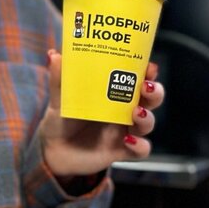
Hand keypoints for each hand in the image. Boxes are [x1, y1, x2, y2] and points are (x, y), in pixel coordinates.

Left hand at [39, 50, 164, 176]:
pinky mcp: (122, 151)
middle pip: (151, 99)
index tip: (149, 66)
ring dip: (147, 117)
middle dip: (155, 92)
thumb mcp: (59, 99)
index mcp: (114, 94)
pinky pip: (140, 150)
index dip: (148, 72)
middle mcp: (124, 111)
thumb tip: (53, 55)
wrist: (54, 152)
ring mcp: (125, 131)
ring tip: (137, 112)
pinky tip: (128, 140)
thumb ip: (59, 79)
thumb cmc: (61, 121)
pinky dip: (140, 146)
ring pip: (148, 123)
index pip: (138, 79)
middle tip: (146, 86)